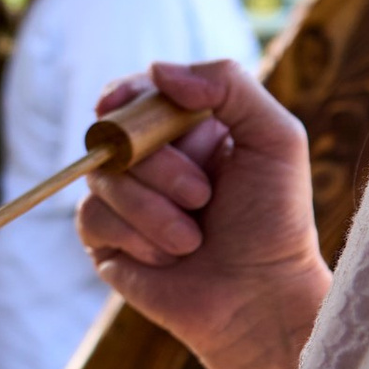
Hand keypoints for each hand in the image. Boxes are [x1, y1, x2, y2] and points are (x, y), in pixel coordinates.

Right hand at [76, 59, 328, 368]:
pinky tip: (167, 257)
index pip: (137, 94)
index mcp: (189, 132)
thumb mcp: (275, 138)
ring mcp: (125, 202)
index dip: (125, 93)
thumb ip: (229, 85)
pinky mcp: (106, 242)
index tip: (123, 102)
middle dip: (160, 164)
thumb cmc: (276, 221)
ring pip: (103, 176)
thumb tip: (157, 70)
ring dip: (153, 208)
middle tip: (203, 196)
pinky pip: (93, 217)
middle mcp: (151, 162)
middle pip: (117, 132)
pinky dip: (134, 235)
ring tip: (192, 240)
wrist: (260, 298)